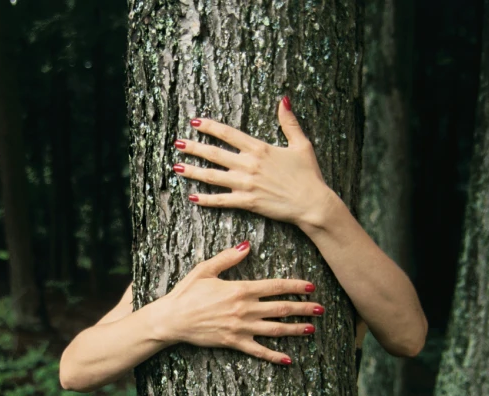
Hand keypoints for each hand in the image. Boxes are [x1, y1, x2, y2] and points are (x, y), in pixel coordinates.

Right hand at [155, 241, 323, 364]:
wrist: (171, 319)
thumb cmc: (186, 293)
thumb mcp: (205, 269)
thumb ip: (228, 258)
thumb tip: (247, 245)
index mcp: (240, 289)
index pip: (275, 286)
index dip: (295, 286)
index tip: (311, 286)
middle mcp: (244, 309)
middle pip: (281, 308)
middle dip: (304, 308)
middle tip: (321, 309)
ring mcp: (241, 327)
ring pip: (275, 329)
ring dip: (295, 329)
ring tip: (311, 329)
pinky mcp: (233, 342)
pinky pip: (258, 351)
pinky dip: (274, 356)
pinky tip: (288, 359)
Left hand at [172, 96, 339, 229]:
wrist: (312, 202)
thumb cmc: (308, 175)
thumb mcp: (301, 144)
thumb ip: (289, 122)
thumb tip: (283, 100)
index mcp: (259, 148)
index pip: (228, 134)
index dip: (210, 127)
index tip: (195, 122)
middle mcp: (249, 165)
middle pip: (214, 154)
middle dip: (193, 147)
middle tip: (177, 143)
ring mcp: (246, 184)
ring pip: (212, 176)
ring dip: (193, 171)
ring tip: (176, 167)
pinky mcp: (247, 202)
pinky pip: (221, 201)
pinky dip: (206, 200)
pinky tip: (192, 197)